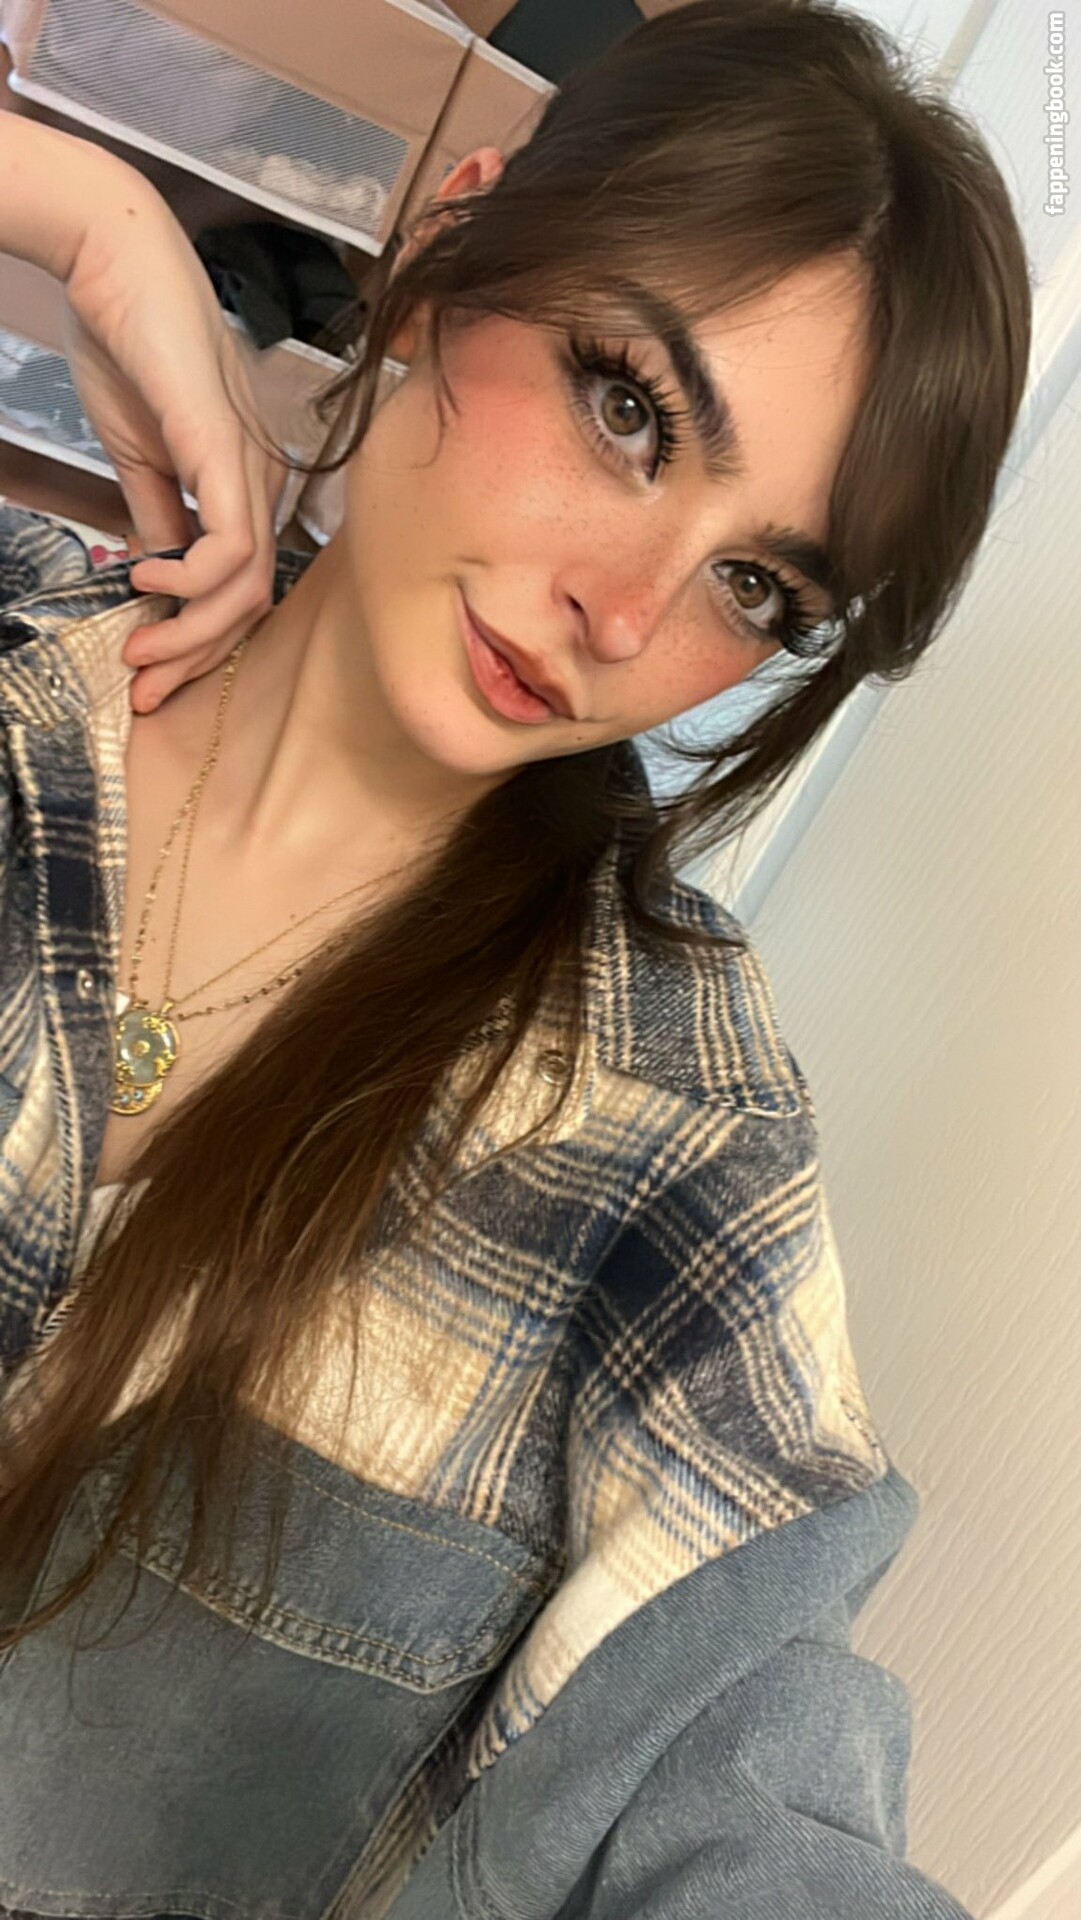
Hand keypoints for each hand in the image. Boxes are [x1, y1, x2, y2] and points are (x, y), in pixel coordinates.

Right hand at [60, 177, 288, 709]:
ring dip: (192, 633)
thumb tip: (159, 574)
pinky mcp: (227, 449)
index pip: (242, 588)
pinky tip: (149, 577)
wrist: (113, 261)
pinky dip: (194, 579)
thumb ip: (159, 515)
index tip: (146, 673)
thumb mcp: (140, 455)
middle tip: (142, 689)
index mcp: (245, 483)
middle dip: (197, 659)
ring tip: (140, 647)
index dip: (199, 642)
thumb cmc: (127, 344)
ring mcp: (251, 466)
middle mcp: (262, 481)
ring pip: (248, 586)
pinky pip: (234, 543)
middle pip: (253, 603)